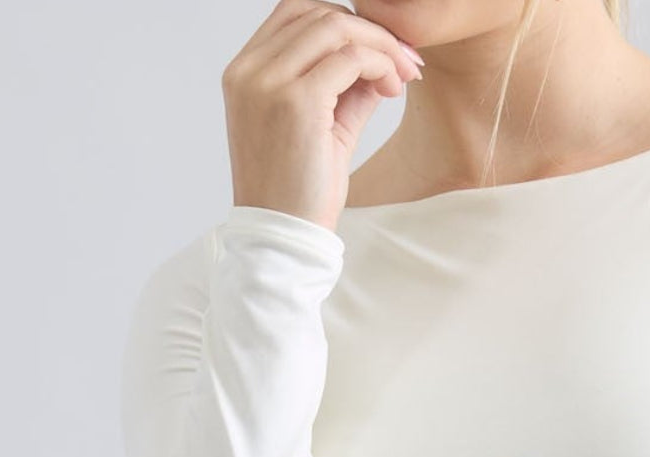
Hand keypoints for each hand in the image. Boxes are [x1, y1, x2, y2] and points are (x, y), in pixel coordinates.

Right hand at [222, 0, 423, 230]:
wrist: (283, 240)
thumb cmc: (298, 194)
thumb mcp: (323, 129)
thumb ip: (345, 88)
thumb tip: (379, 57)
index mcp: (245, 74)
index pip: (295, 14)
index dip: (344, 22)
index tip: (382, 50)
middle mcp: (249, 72)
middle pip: (316, 11)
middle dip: (369, 29)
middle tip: (405, 59)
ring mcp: (268, 83)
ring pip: (335, 27)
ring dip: (379, 45)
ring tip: (403, 76)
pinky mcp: (296, 102)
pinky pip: (349, 59)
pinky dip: (380, 65)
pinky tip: (394, 89)